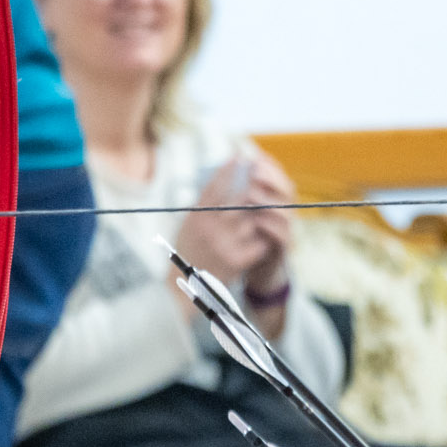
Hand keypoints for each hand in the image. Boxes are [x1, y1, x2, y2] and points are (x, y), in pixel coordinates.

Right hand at [172, 153, 289, 292]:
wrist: (183, 290)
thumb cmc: (187, 253)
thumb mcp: (188, 225)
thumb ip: (203, 205)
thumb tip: (221, 178)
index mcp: (197, 217)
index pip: (216, 186)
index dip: (229, 169)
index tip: (241, 156)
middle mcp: (210, 228)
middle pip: (240, 200)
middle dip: (253, 190)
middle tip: (263, 182)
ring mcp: (224, 244)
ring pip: (253, 222)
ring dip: (258, 220)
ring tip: (260, 220)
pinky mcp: (236, 262)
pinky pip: (259, 243)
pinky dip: (262, 241)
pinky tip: (261, 242)